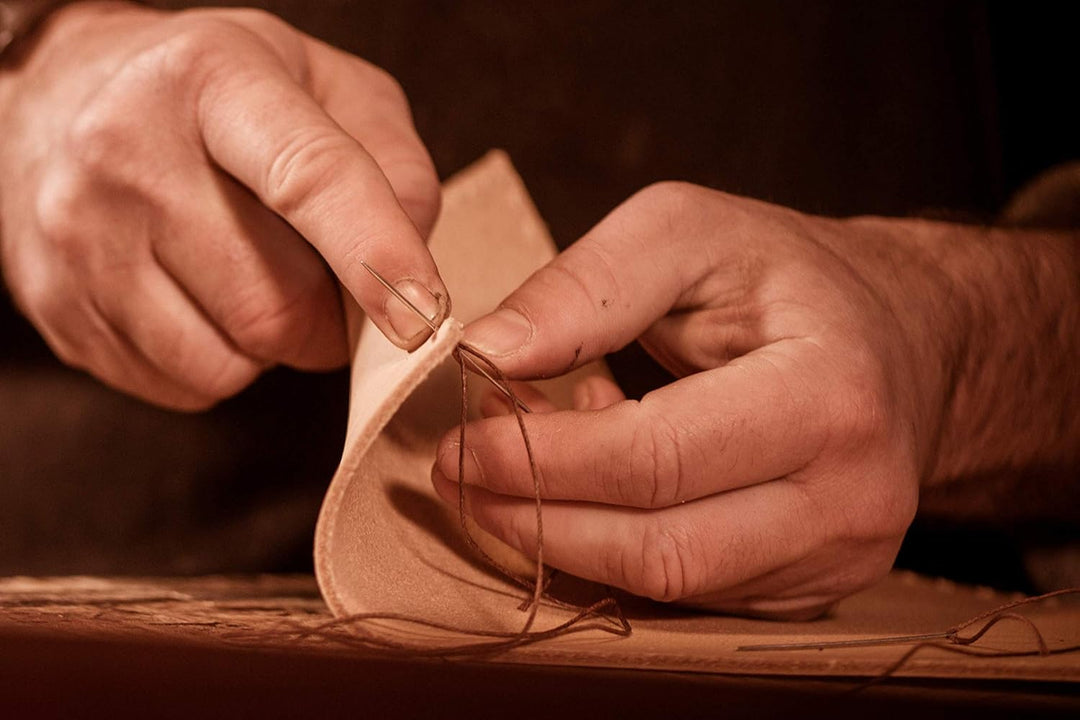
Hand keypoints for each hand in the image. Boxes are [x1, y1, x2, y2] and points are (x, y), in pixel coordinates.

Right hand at [0, 1, 446, 408]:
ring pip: (230, 360)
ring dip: (274, 347)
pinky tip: (203, 301)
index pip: (309, 178)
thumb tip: (409, 275)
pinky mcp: (58, 305)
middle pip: (274, 303)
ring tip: (255, 279)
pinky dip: (222, 362)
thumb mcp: (326, 87)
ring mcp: (80, 235)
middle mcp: (128, 149)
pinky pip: (185, 385)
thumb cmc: (220, 99)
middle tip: (327, 284)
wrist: (63, 100)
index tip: (421, 317)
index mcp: (213, 78)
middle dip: (330, 321)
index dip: (375, 256)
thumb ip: (394, 164)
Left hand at [430, 182, 978, 618]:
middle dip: (536, 522)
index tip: (461, 442)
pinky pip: (692, 596)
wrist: (897, 335)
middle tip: (462, 481)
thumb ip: (585, 285)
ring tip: (519, 478)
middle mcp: (852, 494)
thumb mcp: (687, 231)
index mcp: (829, 392)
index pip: (656, 459)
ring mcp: (841, 556)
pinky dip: (618, 552)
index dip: (540, 461)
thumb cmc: (786, 275)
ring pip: (669, 588)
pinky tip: (594, 494)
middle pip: (659, 549)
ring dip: (568, 541)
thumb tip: (486, 354)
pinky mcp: (818, 587)